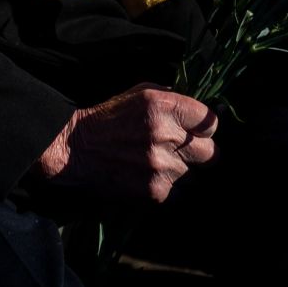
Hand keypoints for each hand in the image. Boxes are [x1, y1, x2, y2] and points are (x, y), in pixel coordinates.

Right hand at [33, 83, 217, 204]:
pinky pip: (178, 193)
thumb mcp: (141, 93)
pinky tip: (149, 176)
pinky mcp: (155, 191)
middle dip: (199, 152)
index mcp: (164, 106)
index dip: (203, 128)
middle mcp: (166, 136)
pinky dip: (168, 187)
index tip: (194, 131)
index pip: (211, 123)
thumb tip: (205, 112)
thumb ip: (175, 99)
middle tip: (182, 151)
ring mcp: (161, 166)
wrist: (76, 149)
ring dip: (182, 172)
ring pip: (194, 176)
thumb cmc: (110, 117)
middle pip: (211, 153)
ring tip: (159, 163)